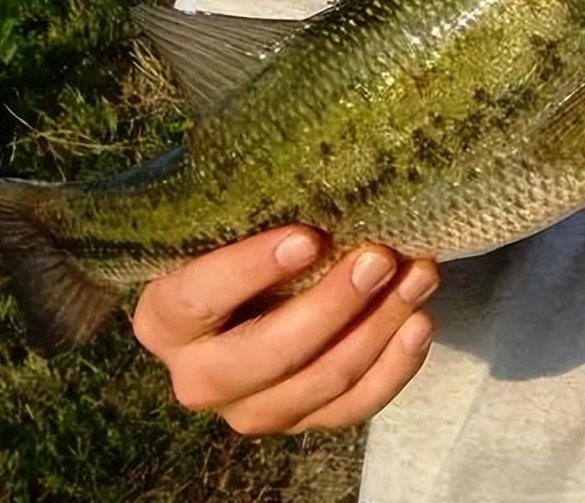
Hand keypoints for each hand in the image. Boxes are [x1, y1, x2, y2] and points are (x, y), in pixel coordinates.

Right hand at [132, 226, 438, 435]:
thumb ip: (245, 201)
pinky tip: (420, 323)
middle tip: (379, 257)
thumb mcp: (229, 214)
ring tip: (419, 275)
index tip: (308, 237)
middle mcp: (197, 377)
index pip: (198, 297)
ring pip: (320, 382)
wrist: (260, 281)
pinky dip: (394, 368)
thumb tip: (298, 161)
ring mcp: (250, 410)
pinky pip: (353, 409)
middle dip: (331, 306)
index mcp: (164, 318)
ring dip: (377, 328)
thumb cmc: (245, 232)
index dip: (251, 270)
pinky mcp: (300, 423)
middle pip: (266, 355)